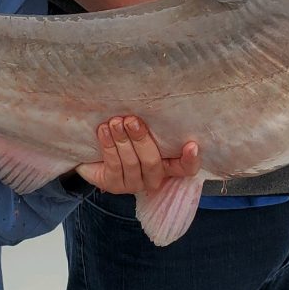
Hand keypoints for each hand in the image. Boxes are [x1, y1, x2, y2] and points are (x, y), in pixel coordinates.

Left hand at [76, 116, 200, 193]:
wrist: (97, 150)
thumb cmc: (125, 134)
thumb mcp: (141, 128)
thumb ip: (152, 124)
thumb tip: (154, 103)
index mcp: (167, 164)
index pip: (185, 168)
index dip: (190, 159)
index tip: (191, 144)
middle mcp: (153, 177)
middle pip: (152, 162)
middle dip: (141, 139)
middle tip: (132, 120)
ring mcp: (134, 184)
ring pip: (131, 163)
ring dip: (122, 140)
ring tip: (115, 122)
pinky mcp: (114, 185)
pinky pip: (113, 165)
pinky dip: (108, 146)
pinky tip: (104, 131)